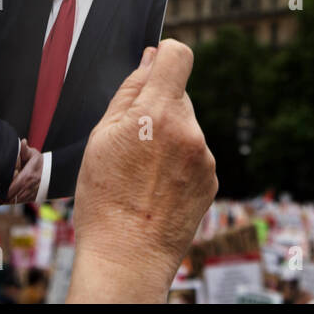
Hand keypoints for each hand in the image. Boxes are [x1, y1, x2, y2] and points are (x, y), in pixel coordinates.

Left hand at [7, 139, 42, 202]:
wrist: (53, 174)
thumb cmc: (41, 163)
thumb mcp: (34, 155)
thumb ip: (25, 150)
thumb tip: (22, 142)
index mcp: (28, 175)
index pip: (11, 186)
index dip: (2, 188)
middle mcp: (28, 186)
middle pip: (10, 196)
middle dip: (1, 196)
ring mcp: (30, 194)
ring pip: (14, 201)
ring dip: (5, 199)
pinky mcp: (31, 198)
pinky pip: (18, 202)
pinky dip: (10, 201)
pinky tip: (3, 199)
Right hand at [66, 40, 216, 303]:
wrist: (128, 256)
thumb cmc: (105, 199)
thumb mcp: (101, 137)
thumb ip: (129, 92)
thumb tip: (151, 60)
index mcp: (159, 113)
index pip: (179, 56)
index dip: (165, 56)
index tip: (154, 68)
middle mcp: (189, 131)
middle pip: (178, 96)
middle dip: (157, 109)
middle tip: (131, 144)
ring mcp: (205, 157)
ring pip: (185, 128)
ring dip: (168, 138)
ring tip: (142, 173)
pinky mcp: (212, 179)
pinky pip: (194, 155)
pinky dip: (178, 163)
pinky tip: (156, 188)